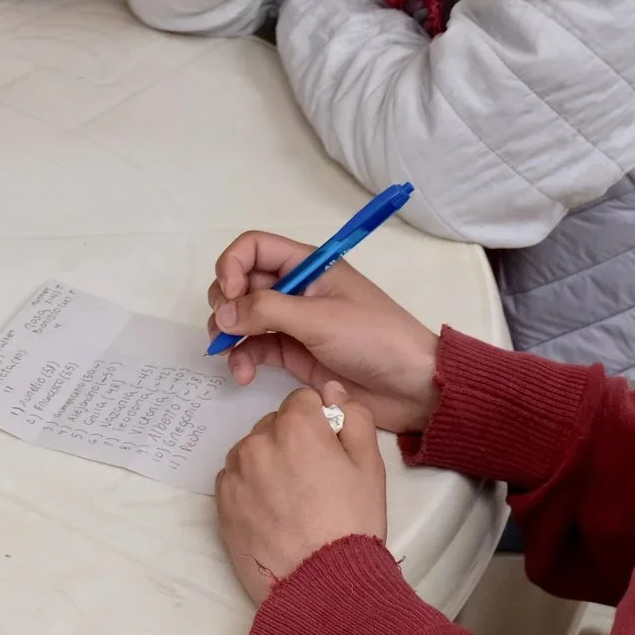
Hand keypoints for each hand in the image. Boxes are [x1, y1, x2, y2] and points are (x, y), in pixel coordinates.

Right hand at [208, 230, 440, 433]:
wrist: (411, 387)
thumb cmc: (373, 338)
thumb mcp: (319, 318)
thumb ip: (267, 311)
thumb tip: (223, 314)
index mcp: (308, 265)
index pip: (254, 248)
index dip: (232, 265)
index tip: (229, 294)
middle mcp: (296, 288)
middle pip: (242, 282)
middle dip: (226, 302)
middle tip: (226, 326)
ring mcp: (293, 322)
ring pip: (243, 317)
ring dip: (229, 333)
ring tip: (229, 353)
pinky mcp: (293, 353)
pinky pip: (255, 348)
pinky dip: (242, 358)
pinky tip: (242, 373)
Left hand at [217, 382, 387, 603]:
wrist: (320, 585)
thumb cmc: (350, 523)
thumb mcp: (370, 466)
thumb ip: (354, 417)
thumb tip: (333, 391)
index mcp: (295, 426)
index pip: (302, 402)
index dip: (319, 424)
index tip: (328, 452)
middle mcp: (257, 442)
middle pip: (274, 426)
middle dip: (292, 443)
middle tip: (313, 481)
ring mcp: (235, 474)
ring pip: (252, 452)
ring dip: (268, 464)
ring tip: (292, 501)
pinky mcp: (221, 504)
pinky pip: (235, 481)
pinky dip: (250, 489)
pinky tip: (272, 514)